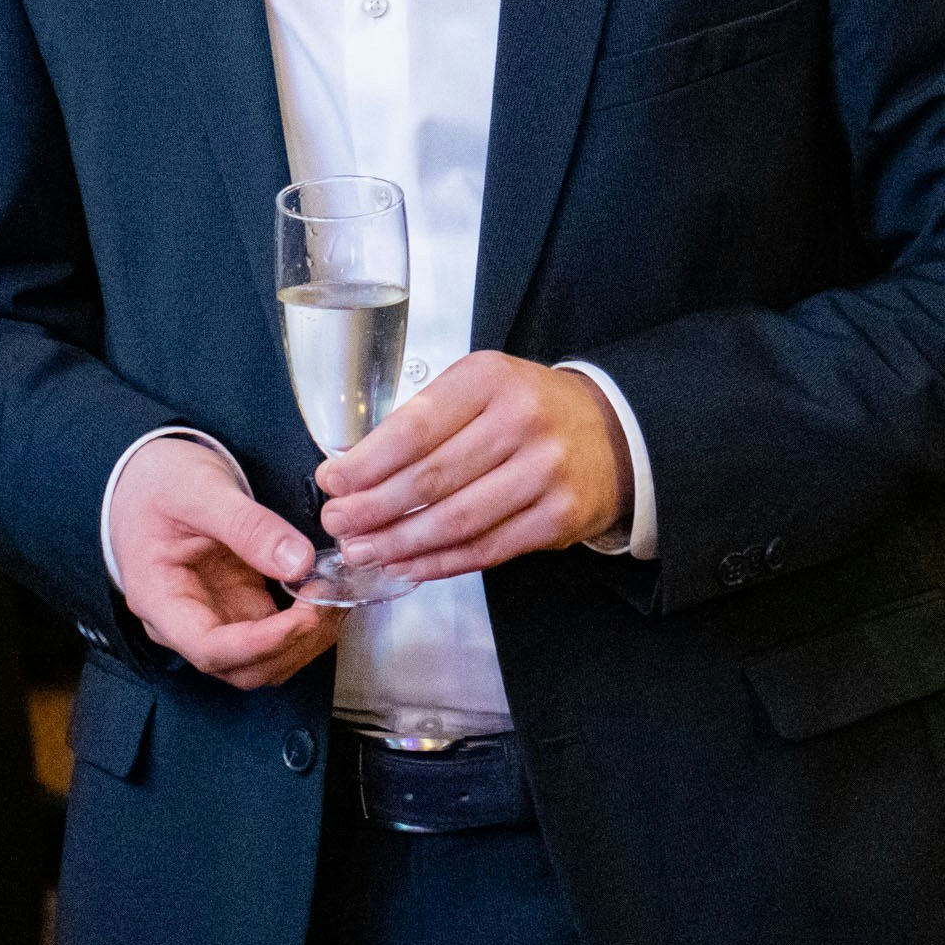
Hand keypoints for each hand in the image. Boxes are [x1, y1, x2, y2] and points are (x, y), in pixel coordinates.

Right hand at [106, 441, 342, 688]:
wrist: (148, 476)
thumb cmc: (158, 483)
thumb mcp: (199, 491)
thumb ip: (248, 526)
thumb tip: (298, 562)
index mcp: (159, 599)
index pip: (209, 648)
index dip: (260, 644)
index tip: (303, 619)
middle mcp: (184, 622)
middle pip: (241, 667)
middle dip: (291, 645)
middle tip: (327, 602)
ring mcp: (213, 617)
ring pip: (263, 661)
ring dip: (303, 642)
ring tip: (331, 596)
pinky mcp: (237, 606)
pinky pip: (274, 635)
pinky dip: (304, 625)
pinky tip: (324, 595)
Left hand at [321, 352, 628, 585]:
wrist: (612, 434)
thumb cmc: (528, 409)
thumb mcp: (479, 389)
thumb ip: (424, 421)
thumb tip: (353, 469)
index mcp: (489, 379)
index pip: (414, 428)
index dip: (366, 464)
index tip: (332, 483)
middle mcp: (521, 421)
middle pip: (430, 479)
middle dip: (373, 508)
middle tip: (338, 523)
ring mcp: (544, 473)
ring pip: (455, 521)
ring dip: (399, 542)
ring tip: (363, 550)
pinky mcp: (558, 518)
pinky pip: (486, 549)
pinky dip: (440, 562)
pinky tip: (407, 565)